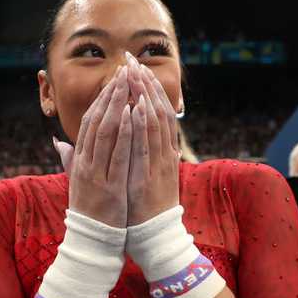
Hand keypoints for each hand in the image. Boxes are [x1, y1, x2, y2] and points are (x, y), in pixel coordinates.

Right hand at [61, 65, 132, 227]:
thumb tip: (57, 142)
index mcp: (80, 161)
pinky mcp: (110, 187)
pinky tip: (132, 114)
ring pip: (106, 132)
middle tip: (124, 71)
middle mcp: (85, 164)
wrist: (91, 242)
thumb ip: (68, 160)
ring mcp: (96, 175)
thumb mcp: (76, 182)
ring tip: (129, 83)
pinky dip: (125, 133)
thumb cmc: (89, 211)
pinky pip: (118, 155)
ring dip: (118, 105)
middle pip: (97, 121)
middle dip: (111, 94)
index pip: (89, 122)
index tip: (115, 80)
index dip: (102, 99)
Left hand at [126, 54, 179, 225]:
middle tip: (133, 61)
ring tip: (135, 74)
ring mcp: (158, 164)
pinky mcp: (149, 175)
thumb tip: (144, 139)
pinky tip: (136, 106)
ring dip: (144, 96)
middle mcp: (164, 154)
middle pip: (158, 111)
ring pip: (154, 123)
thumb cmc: (147, 207)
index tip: (138, 69)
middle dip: (145, 84)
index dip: (149, 90)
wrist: (154, 237)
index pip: (159, 113)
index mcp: (163, 153)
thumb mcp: (147, 174)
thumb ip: (144, 154)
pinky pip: (145, 145)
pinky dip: (142, 124)